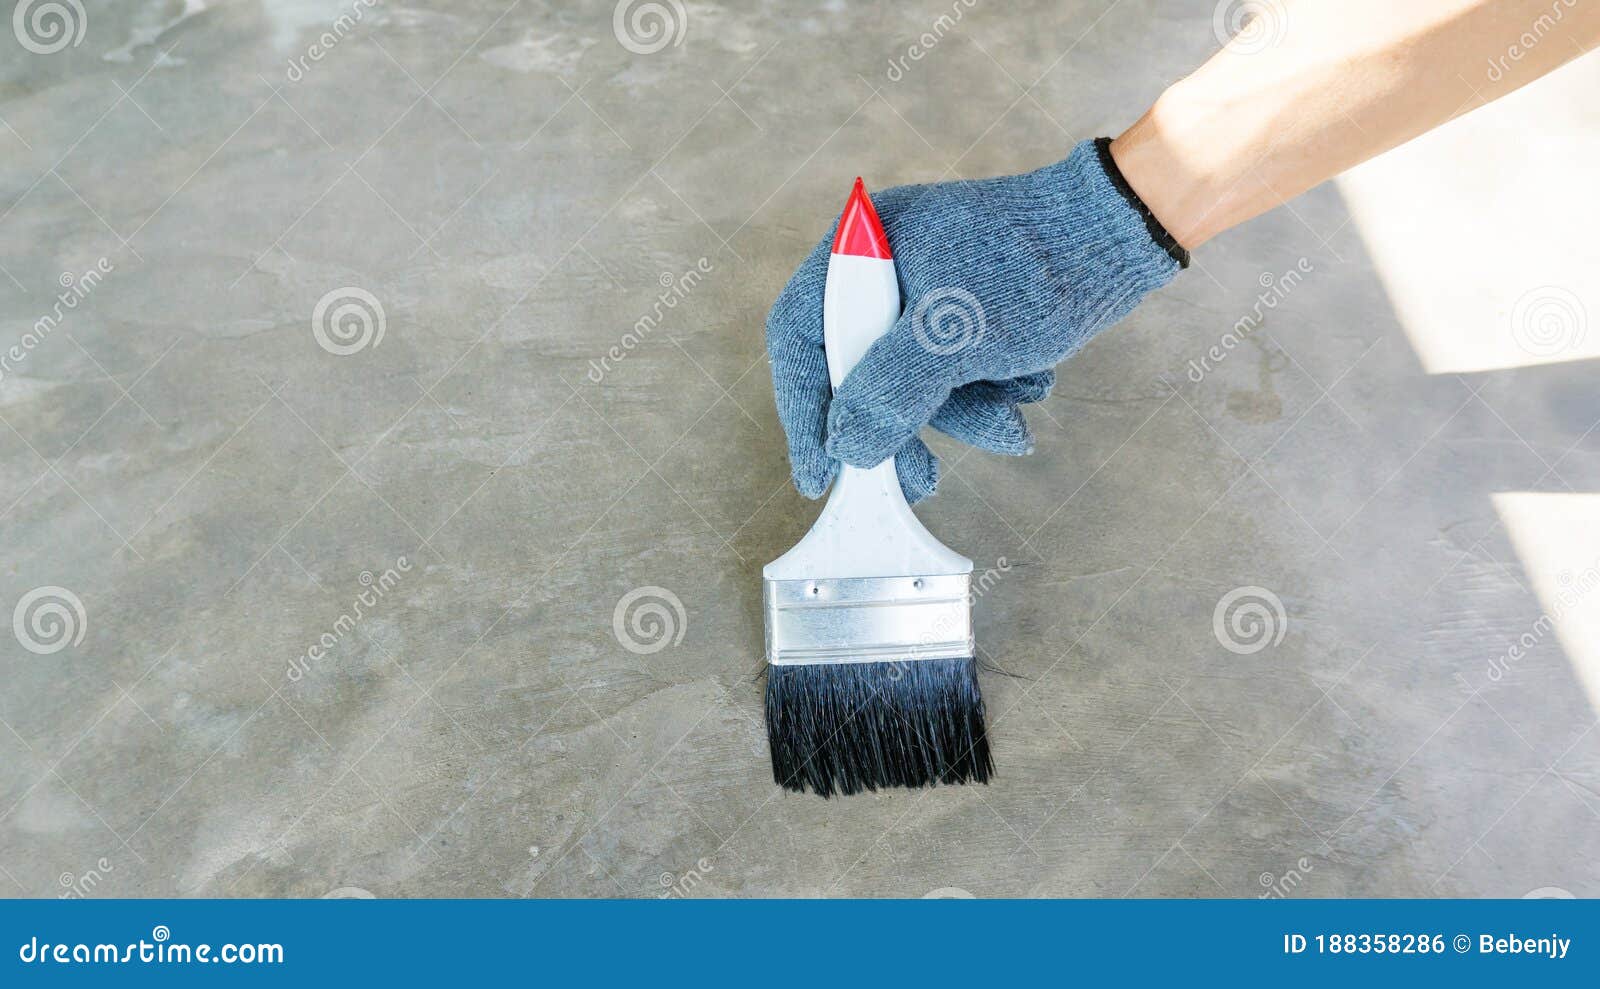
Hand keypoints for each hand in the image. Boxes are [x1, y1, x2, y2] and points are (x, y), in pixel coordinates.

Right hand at [767, 139, 1185, 502]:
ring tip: (1010, 425)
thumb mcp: (957, 335)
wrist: (1123, 232)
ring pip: (910, 377)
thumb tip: (848, 446)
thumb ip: (893, 389)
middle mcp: (882, 265)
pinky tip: (1026, 387)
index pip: (800, 337)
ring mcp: (923, 285)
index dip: (803, 411)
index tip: (819, 474)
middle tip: (920, 481)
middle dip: (898, 428)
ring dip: (958, 414)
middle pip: (855, 367)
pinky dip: (982, 391)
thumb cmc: (1039, 266)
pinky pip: (949, 367)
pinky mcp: (963, 305)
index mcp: (861, 249)